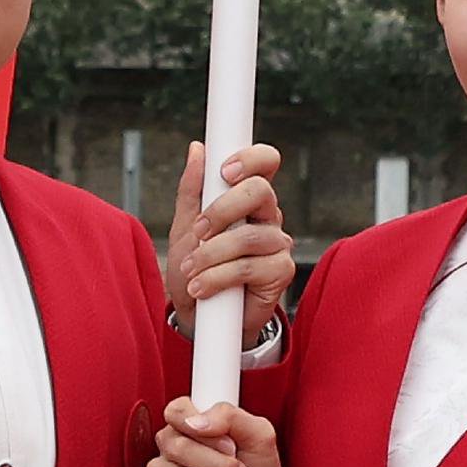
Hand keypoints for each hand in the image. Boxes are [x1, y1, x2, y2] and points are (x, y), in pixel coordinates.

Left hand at [166, 142, 293, 348]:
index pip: (265, 163)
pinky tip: (201, 287)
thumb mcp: (185, 226)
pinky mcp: (281, 273)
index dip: (250, 158)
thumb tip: (198, 149)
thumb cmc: (196, 267)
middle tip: (198, 230)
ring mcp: (277, 244)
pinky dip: (217, 277)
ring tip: (191, 269)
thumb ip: (192, 190)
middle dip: (222, 209)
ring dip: (211, 253)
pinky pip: (249, 267)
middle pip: (260, 191)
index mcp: (248, 198)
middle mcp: (267, 217)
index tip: (224, 170)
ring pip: (249, 236)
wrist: (199, 316)